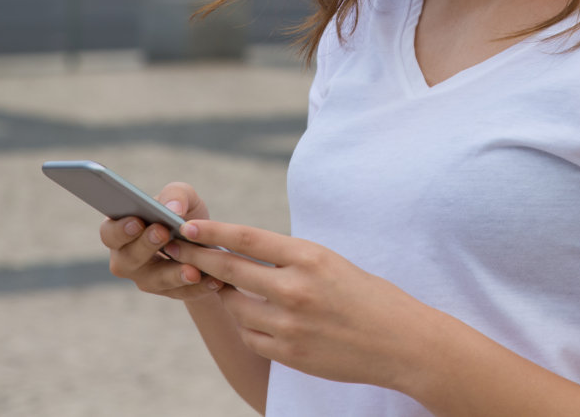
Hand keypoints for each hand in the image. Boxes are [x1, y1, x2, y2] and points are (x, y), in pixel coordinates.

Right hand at [98, 182, 221, 303]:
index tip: (137, 222)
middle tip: (163, 233)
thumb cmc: (184, 214)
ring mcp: (146, 279)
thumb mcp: (184, 197)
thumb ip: (175, 195)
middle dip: (146, 246)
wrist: (206, 241)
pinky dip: (198, 288)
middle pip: (128, 259)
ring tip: (192, 269)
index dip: (120, 229)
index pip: (110, 233)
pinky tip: (214, 281)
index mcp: (122, 231)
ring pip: (154, 281)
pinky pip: (181, 293)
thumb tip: (173, 208)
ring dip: (173, 275)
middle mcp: (127, 258)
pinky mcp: (169, 293)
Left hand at [164, 220, 434, 390]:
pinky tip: (253, 317)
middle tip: (179, 252)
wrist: (400, 342)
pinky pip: (250, 335)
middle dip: (201, 260)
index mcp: (309, 256)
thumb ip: (290, 259)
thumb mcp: (331, 263)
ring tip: (225, 287)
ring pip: (235, 306)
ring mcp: (290, 324)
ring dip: (226, 296)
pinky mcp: (289, 352)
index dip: (213, 232)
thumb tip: (245, 253)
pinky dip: (247, 324)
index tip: (188, 227)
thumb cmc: (368, 296)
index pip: (247, 238)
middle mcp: (296, 288)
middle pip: (231, 271)